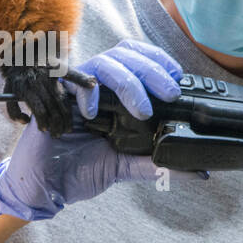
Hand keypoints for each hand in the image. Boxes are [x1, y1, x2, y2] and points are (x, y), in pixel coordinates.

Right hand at [0, 39, 189, 220]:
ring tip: (142, 110)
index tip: (177, 78)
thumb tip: (198, 172)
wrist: (43, 187)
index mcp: (114, 97)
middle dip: (152, 70)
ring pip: (106, 62)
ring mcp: (76, 89)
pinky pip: (73, 78)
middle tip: (170, 93)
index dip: (158, 61)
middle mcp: (97, 87)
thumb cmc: (78, 172)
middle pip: (126, 55)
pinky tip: (92, 112)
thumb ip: (156, 165)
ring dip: (128, 81)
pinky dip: (88, 91)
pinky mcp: (55, 95)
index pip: (138, 60)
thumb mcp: (124, 168)